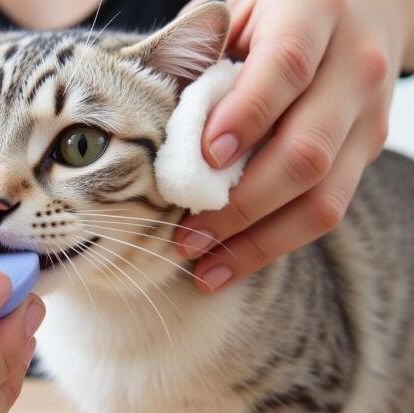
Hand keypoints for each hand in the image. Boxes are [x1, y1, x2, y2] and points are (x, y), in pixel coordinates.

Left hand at [176, 0, 410, 291]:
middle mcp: (354, 67)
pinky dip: (276, 244)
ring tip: (207, 269)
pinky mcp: (366, 154)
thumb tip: (160, 129)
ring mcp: (368, 118)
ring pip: (322, 199)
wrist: (367, 6)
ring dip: (258, 243)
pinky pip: (326, 212)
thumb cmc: (279, 11)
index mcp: (317, 13)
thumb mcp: (241, 11)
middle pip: (306, 152)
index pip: (287, 67)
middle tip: (185, 237)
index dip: (246, 116)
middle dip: (239, 205)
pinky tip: (234, 261)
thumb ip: (205, 55)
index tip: (203, 158)